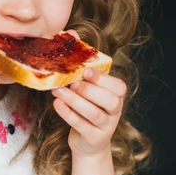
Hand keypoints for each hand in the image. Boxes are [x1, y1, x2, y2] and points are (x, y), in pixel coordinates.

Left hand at [50, 31, 126, 158]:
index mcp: (116, 95)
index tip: (86, 71)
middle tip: (71, 83)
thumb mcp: (86, 86)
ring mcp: (106, 126)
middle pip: (109, 100)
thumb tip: (71, 33)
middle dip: (89, 90)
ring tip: (57, 91)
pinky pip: (82, 125)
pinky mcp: (94, 138)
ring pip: (94, 113)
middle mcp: (115, 110)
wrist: (87, 141)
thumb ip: (81, 63)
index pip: (118, 86)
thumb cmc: (85, 107)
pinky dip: (68, 114)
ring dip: (74, 101)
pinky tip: (57, 104)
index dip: (103, 79)